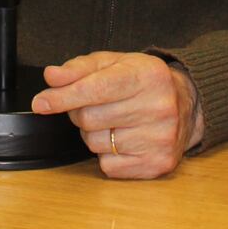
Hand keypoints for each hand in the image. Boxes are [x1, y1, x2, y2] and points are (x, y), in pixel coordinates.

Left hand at [32, 51, 198, 178]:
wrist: (186, 104)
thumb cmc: (144, 81)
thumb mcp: (114, 63)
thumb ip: (79, 68)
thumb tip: (52, 77)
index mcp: (146, 76)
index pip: (95, 89)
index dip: (63, 97)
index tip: (41, 103)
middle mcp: (157, 107)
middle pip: (89, 118)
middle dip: (80, 112)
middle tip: (96, 105)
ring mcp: (159, 139)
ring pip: (95, 143)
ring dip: (94, 133)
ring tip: (114, 121)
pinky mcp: (158, 164)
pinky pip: (108, 165)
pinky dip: (107, 154)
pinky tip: (124, 139)